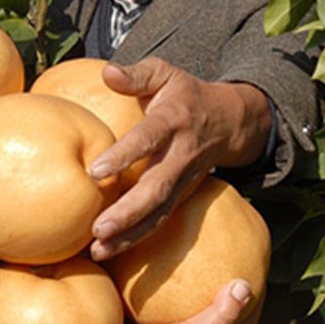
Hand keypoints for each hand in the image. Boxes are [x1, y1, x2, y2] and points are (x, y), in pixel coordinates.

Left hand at [88, 57, 270, 259]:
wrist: (228, 120)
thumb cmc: (184, 93)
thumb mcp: (166, 73)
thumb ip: (138, 74)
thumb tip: (107, 72)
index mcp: (174, 119)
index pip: (149, 138)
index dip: (125, 154)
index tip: (96, 171)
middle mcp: (181, 153)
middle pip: (157, 187)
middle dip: (129, 210)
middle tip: (98, 228)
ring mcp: (184, 178)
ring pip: (159, 210)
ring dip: (130, 233)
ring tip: (99, 249)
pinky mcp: (182, 194)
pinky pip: (160, 220)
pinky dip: (136, 238)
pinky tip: (108, 251)